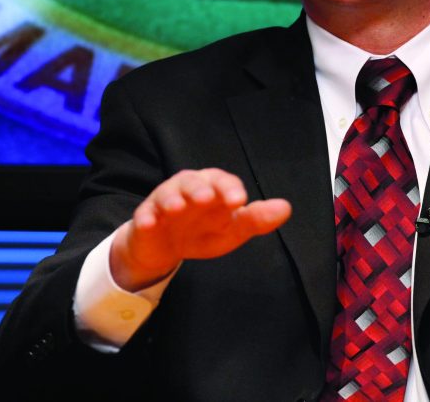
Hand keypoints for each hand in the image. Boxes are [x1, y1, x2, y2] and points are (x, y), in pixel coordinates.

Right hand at [110, 168, 290, 291]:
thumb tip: (286, 208)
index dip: (231, 189)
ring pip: (167, 192)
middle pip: (194, 181)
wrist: (167, 247)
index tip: (240, 202)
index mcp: (214, 187)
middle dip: (200, 189)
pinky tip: (149, 224)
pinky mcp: (145, 215)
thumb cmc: (204, 231)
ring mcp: (165, 199)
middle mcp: (189, 187)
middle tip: (206, 199)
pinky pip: (144, 213)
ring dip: (172, 199)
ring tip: (176, 208)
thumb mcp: (232, 230)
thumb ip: (256, 220)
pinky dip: (146, 217)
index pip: (224, 182)